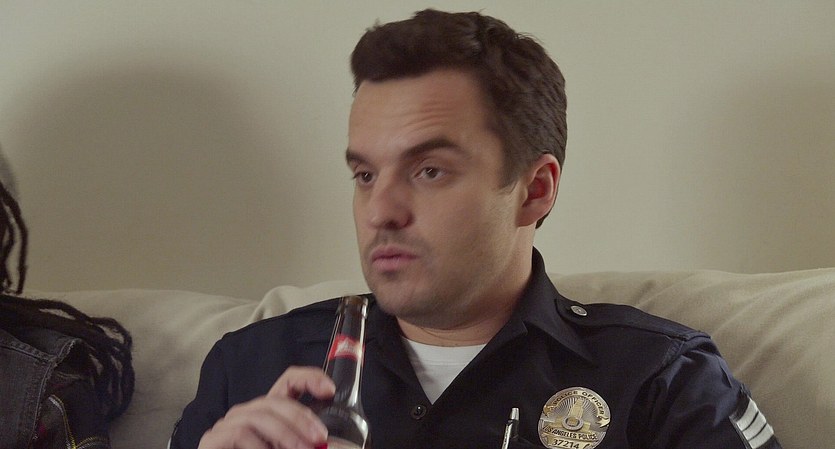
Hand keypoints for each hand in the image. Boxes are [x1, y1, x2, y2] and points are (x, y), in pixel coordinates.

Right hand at [197, 366, 334, 448]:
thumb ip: (306, 444)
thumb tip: (332, 445)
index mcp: (270, 415)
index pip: (288, 382)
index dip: (309, 378)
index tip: (329, 390)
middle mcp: (248, 415)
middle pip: (275, 400)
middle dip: (301, 418)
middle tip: (319, 438)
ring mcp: (228, 426)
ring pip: (259, 416)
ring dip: (285, 435)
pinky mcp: (212, 440)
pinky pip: (239, 433)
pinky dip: (259, 446)